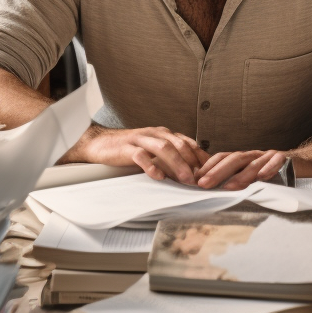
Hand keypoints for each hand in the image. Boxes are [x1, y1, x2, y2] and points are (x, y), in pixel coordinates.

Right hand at [73, 124, 208, 183]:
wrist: (99, 143)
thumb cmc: (129, 149)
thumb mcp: (153, 150)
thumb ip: (170, 158)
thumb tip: (192, 174)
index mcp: (163, 134)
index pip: (188, 142)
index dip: (201, 156)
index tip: (212, 171)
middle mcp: (155, 134)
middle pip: (179, 145)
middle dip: (193, 162)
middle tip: (202, 179)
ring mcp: (141, 139)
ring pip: (164, 148)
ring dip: (177, 164)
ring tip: (186, 179)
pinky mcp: (126, 148)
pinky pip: (141, 155)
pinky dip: (151, 166)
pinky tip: (158, 176)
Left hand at [196, 148, 287, 190]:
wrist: (304, 163)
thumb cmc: (276, 173)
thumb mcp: (253, 177)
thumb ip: (236, 181)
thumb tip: (213, 193)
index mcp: (244, 159)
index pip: (222, 158)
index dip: (208, 167)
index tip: (194, 179)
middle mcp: (254, 155)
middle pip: (233, 160)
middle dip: (217, 172)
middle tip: (203, 184)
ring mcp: (269, 155)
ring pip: (252, 163)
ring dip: (240, 175)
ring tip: (229, 187)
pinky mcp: (286, 158)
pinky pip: (276, 161)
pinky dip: (269, 168)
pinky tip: (262, 177)